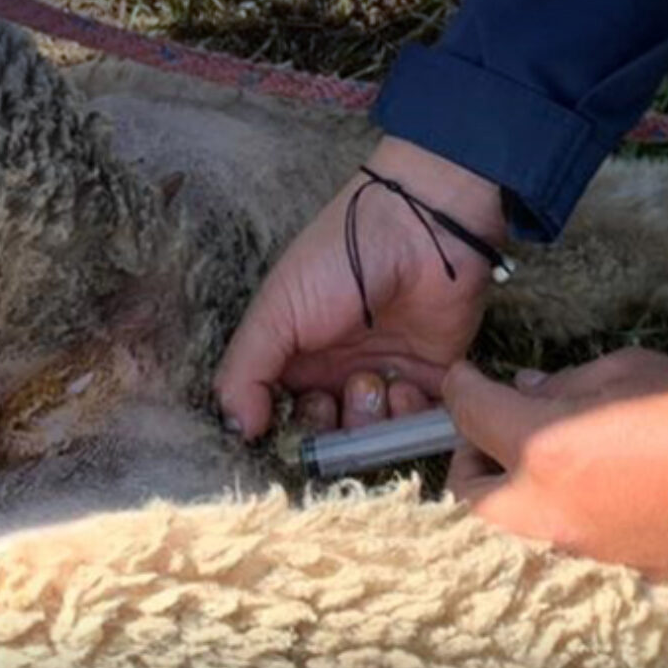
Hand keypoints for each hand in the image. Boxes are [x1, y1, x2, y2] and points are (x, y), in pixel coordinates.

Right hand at [214, 137, 507, 439]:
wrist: (421, 231)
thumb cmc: (340, 260)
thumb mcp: (277, 311)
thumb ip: (245, 372)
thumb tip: (238, 430)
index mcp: (296, 356)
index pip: (282, 416)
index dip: (285, 430)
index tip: (287, 424)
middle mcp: (338, 371)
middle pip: (328, 435)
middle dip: (329, 430)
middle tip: (335, 395)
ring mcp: (385, 376)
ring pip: (371, 436)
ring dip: (369, 421)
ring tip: (374, 381)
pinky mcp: (430, 379)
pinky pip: (416, 425)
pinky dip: (409, 419)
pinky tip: (405, 386)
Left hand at [444, 349, 667, 600]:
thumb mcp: (634, 371)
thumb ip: (569, 384)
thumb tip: (530, 391)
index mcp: (543, 450)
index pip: (469, 412)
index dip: (461, 387)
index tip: (464, 380)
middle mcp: (542, 515)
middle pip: (466, 494)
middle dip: (474, 460)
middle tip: (504, 435)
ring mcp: (571, 561)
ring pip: (509, 535)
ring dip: (516, 502)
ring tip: (552, 475)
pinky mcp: (604, 588)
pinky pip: (561, 558)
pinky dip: (566, 531)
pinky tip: (602, 509)